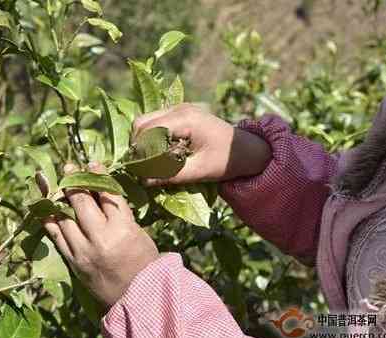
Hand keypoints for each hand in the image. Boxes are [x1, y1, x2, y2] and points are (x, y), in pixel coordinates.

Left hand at [43, 163, 158, 307]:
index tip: (92, 164)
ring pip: (64, 217)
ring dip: (58, 198)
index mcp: (123, 229)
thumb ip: (119, 213)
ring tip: (55, 186)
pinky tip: (45, 209)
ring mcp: (83, 251)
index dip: (98, 176)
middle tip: (68, 168)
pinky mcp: (73, 262)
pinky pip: (56, 237)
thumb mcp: (138, 233)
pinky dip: (50, 221)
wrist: (138, 298)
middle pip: (81, 202)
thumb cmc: (144, 263)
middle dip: (74, 182)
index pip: (107, 194)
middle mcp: (100, 238)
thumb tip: (100, 192)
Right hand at [132, 103, 271, 184]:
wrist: (248, 149)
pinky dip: (151, 138)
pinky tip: (159, 154)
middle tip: (141, 168)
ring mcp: (178, 108)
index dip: (139, 152)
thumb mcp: (200, 171)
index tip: (139, 172)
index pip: (147, 131)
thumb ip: (171, 176)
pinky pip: (155, 122)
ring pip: (145, 121)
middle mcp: (179, 108)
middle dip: (137, 146)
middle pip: (141, 123)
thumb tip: (143, 181)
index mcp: (185, 119)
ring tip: (149, 162)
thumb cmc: (227, 160)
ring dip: (143, 142)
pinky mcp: (179, 113)